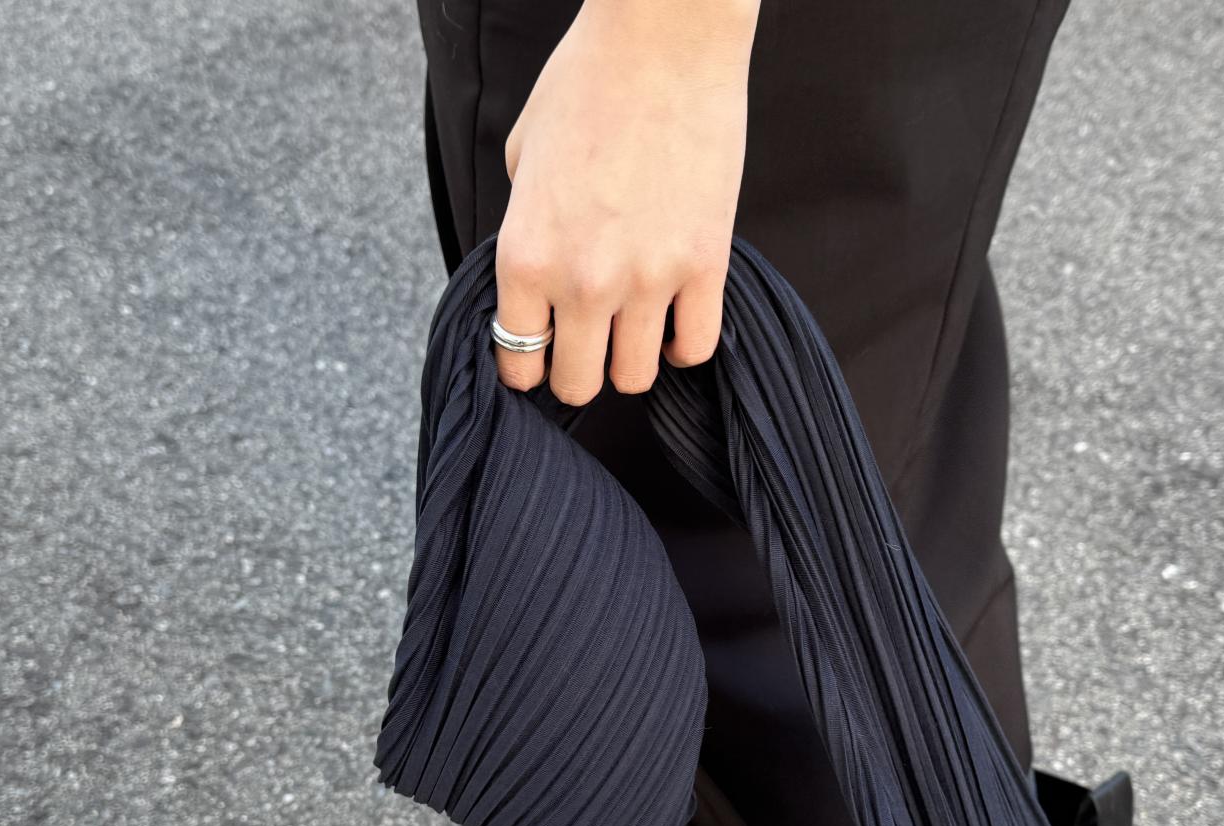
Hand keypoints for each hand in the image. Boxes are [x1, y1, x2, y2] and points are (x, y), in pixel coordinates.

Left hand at [494, 0, 757, 403]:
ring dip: (631, 360)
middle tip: (588, 347)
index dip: (527, 365)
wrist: (664, 41)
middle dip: (578, 372)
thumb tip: (540, 266)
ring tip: (634, 330)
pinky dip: (684, 345)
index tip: (539, 355)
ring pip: (635, 377)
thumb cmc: (587, 82)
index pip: (517, 360)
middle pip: (577, 384)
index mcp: (525, 257)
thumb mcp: (523, 157)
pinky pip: (696, 348)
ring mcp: (647, 280)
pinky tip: (676, 321)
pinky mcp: (705, 267)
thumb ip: (526, 223)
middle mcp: (582, 282)